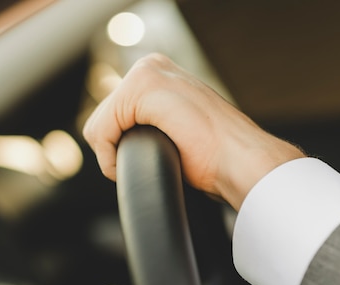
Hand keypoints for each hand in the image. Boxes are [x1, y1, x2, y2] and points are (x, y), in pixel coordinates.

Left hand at [82, 53, 304, 209]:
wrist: (240, 161)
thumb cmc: (216, 156)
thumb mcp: (177, 130)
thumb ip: (152, 123)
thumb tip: (126, 137)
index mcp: (158, 73)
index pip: (112, 115)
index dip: (120, 147)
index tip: (152, 157)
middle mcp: (151, 66)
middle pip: (102, 118)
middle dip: (116, 149)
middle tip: (156, 159)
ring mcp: (147, 73)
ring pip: (98, 126)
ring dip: (115, 155)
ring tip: (154, 160)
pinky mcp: (144, 88)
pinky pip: (102, 131)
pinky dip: (111, 158)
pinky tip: (141, 162)